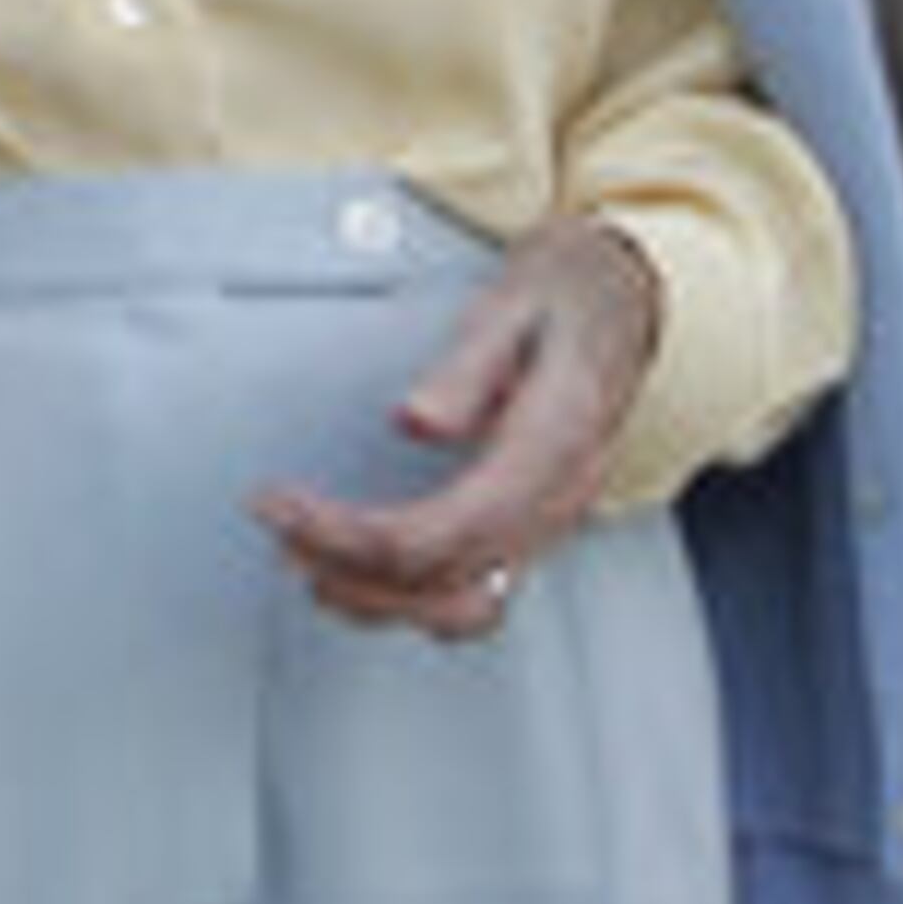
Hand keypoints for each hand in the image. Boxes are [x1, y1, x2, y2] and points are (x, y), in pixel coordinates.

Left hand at [252, 215, 662, 640]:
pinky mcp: (534, 524)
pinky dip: (411, 598)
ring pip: (466, 607)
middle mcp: (559, 497)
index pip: (447, 529)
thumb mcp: (514, 304)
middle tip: (282, 528)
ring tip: (307, 562)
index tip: (286, 508)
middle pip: (449, 580)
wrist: (621, 297)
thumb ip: (467, 367)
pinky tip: (360, 574)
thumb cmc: (566, 296)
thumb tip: (416, 420)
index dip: (353, 535)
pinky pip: (476, 592)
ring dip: (379, 600)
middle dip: (351, 570)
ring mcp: (552, 518)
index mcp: (555, 443)